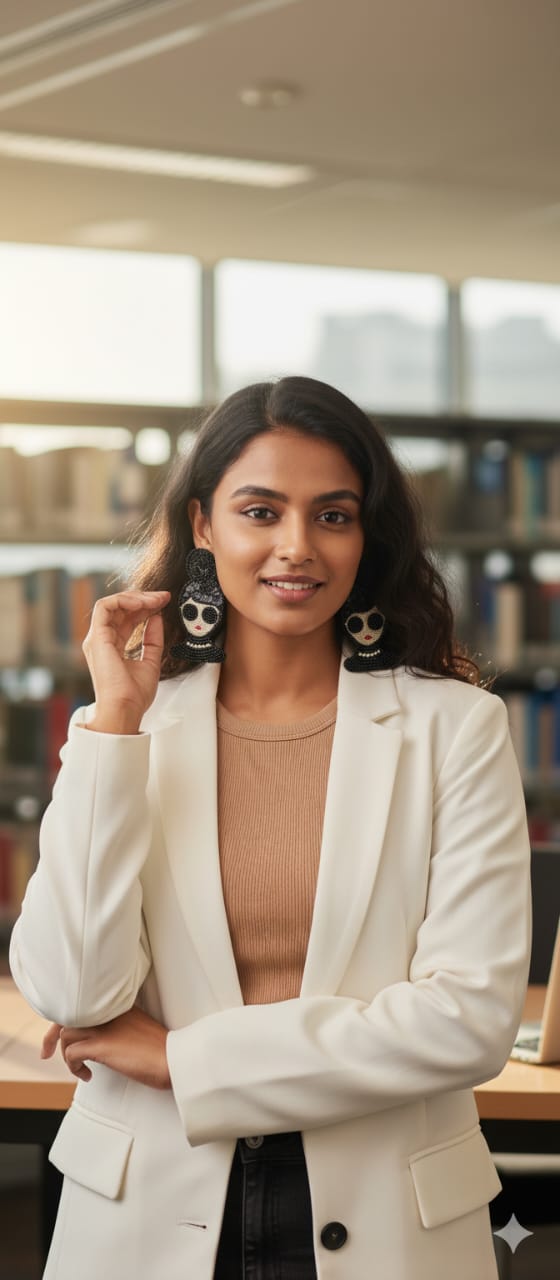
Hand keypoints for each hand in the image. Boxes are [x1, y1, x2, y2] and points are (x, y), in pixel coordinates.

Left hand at [41, 1006, 171, 1090]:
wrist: (174, 1059)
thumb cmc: (162, 1051)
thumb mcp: (139, 1030)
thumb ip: (120, 1028)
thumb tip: (104, 1041)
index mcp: (119, 1006)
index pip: (83, 1005)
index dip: (67, 1020)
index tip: (60, 1036)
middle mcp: (109, 1012)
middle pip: (67, 1015)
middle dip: (51, 1036)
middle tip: (46, 1052)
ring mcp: (104, 1027)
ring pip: (66, 1034)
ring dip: (67, 1055)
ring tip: (80, 1068)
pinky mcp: (102, 1045)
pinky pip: (72, 1052)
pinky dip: (74, 1066)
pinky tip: (87, 1075)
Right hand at [83, 590, 170, 731]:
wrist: (125, 708)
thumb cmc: (134, 695)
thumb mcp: (151, 661)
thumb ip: (153, 640)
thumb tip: (156, 617)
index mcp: (113, 647)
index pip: (127, 619)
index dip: (145, 607)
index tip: (164, 603)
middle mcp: (103, 640)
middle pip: (120, 609)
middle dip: (143, 599)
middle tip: (163, 597)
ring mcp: (97, 638)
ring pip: (112, 604)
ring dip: (135, 598)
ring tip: (154, 599)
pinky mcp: (96, 637)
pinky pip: (104, 607)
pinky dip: (122, 600)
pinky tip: (141, 603)